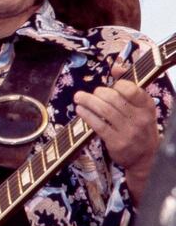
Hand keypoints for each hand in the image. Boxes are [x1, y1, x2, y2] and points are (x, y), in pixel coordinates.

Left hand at [73, 60, 159, 202]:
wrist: (146, 157)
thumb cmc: (139, 126)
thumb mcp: (141, 108)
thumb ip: (129, 88)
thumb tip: (115, 68)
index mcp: (147, 106)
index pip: (131, 89)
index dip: (116, 85)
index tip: (109, 86)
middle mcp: (140, 118)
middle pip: (113, 98)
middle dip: (97, 93)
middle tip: (88, 93)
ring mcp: (129, 131)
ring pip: (104, 110)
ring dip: (87, 101)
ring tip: (78, 98)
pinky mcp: (117, 142)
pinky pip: (98, 125)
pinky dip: (86, 115)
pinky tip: (80, 110)